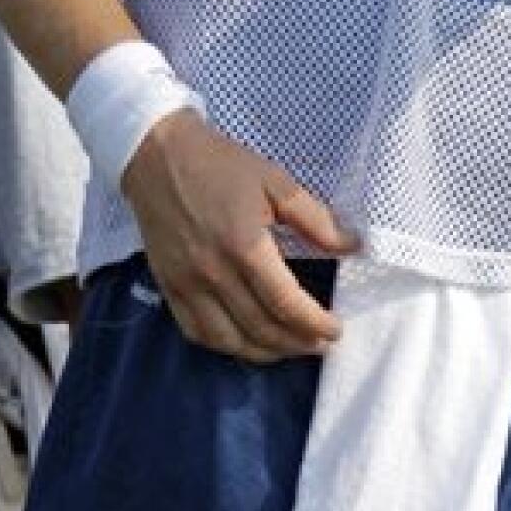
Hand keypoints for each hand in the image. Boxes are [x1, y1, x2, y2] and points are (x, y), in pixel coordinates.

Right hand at [120, 109, 358, 362]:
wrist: (158, 156)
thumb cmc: (221, 165)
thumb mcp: (274, 181)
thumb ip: (314, 218)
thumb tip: (351, 246)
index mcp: (245, 246)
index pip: (286, 302)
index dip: (315, 323)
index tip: (335, 329)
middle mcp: (215, 274)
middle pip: (261, 328)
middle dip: (297, 343)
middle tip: (320, 344)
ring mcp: (188, 286)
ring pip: (229, 341)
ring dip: (265, 354)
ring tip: (289, 349)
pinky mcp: (169, 289)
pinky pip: (197, 333)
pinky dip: (225, 347)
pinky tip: (244, 343)